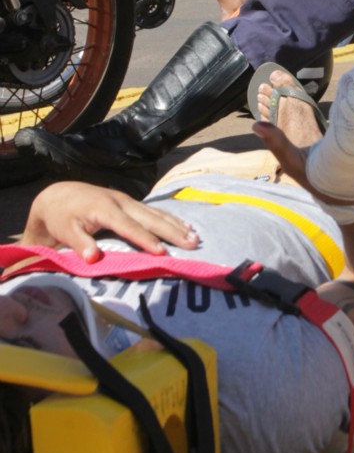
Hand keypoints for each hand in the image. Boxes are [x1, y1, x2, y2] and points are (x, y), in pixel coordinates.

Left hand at [21, 182, 198, 261]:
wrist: (60, 194)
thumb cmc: (62, 216)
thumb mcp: (65, 230)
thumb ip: (79, 243)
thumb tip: (92, 258)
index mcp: (105, 209)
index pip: (129, 227)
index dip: (145, 240)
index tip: (162, 252)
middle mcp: (121, 202)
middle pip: (150, 218)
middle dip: (172, 231)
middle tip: (191, 243)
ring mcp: (127, 200)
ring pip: (156, 213)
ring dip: (176, 225)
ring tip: (194, 236)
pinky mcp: (130, 202)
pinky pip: (154, 211)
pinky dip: (170, 218)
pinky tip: (184, 225)